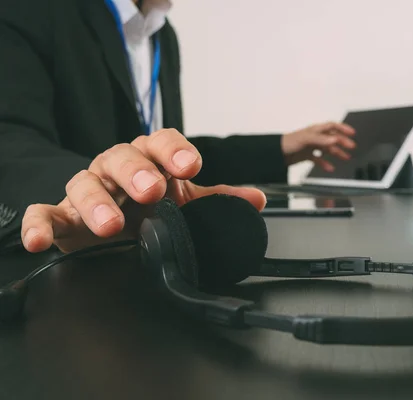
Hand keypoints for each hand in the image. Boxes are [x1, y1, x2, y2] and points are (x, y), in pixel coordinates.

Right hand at [21, 129, 266, 253]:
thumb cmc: (151, 208)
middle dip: (136, 172)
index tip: (191, 164)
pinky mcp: (62, 217)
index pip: (161, 142)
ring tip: (111, 225)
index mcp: (149, 160)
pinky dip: (39, 225)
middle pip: (121, 158)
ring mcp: (87, 191)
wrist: (115, 226)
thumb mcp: (186, 203)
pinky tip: (40, 240)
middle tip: (151, 190)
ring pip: (83, 184)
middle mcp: (116, 169)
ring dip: (96, 203)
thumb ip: (217, 200)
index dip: (175, 150)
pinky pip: (43, 214)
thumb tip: (257, 199)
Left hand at [281, 122, 355, 170]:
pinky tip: (330, 168)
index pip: (332, 126)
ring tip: (346, 158)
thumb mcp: (306, 139)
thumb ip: (321, 140)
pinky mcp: (307, 155)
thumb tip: (335, 140)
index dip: (343, 128)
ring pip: (328, 149)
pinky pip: (319, 159)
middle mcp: (315, 137)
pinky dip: (325, 164)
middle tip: (352, 147)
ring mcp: (311, 146)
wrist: (276, 154)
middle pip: (332, 138)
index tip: (352, 133)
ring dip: (337, 153)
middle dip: (343, 142)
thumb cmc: (288, 143)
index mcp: (315, 130)